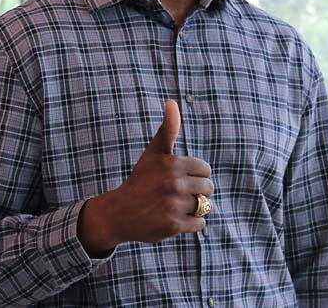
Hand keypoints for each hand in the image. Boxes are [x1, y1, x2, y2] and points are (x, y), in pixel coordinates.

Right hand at [77, 100, 212, 254]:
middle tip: (176, 194)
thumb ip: (168, 128)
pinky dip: (192, 223)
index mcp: (172, 164)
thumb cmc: (141, 180)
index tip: (178, 178)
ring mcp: (173, 205)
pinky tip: (175, 218)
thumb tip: (172, 102)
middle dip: (196, 191)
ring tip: (175, 206)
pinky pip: (200, 223)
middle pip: (208, 188)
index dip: (195, 175)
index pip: (205, 170)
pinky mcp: (173, 226)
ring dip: (193, 208)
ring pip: (204, 206)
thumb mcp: (154, 153)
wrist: (119, 213)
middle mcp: (173, 183)